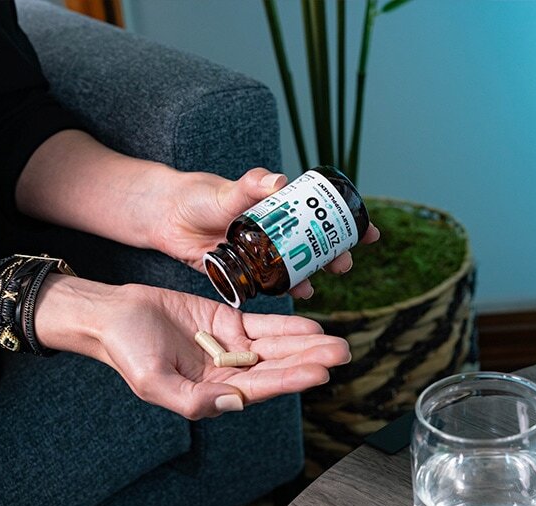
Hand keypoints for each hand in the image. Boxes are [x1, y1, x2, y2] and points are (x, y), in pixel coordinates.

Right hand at [37, 277, 349, 419]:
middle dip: (310, 362)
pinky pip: (263, 326)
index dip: (290, 379)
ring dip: (306, 345)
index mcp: (211, 393)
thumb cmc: (126, 352)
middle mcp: (226, 373)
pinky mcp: (227, 324)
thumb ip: (192, 400)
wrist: (113, 315)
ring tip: (338, 343)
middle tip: (343, 354)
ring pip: (276, 347)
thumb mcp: (153, 382)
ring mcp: (229, 348)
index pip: (260, 387)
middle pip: (277, 368)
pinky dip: (287, 327)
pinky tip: (312, 328)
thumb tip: (232, 403)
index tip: (319, 373)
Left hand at [149, 167, 379, 298]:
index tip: (370, 232)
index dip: (347, 225)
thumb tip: (280, 180)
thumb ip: (252, 185)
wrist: (165, 217)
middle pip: (313, 247)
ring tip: (317, 285)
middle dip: (334, 256)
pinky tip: (292, 295)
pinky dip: (281, 290)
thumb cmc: (198, 196)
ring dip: (310, 276)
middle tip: (344, 264)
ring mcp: (258, 255)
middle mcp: (273, 234)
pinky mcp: (241, 274)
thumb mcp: (228, 190)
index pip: (320, 217)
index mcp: (277, 210)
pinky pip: (266, 286)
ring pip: (293, 268)